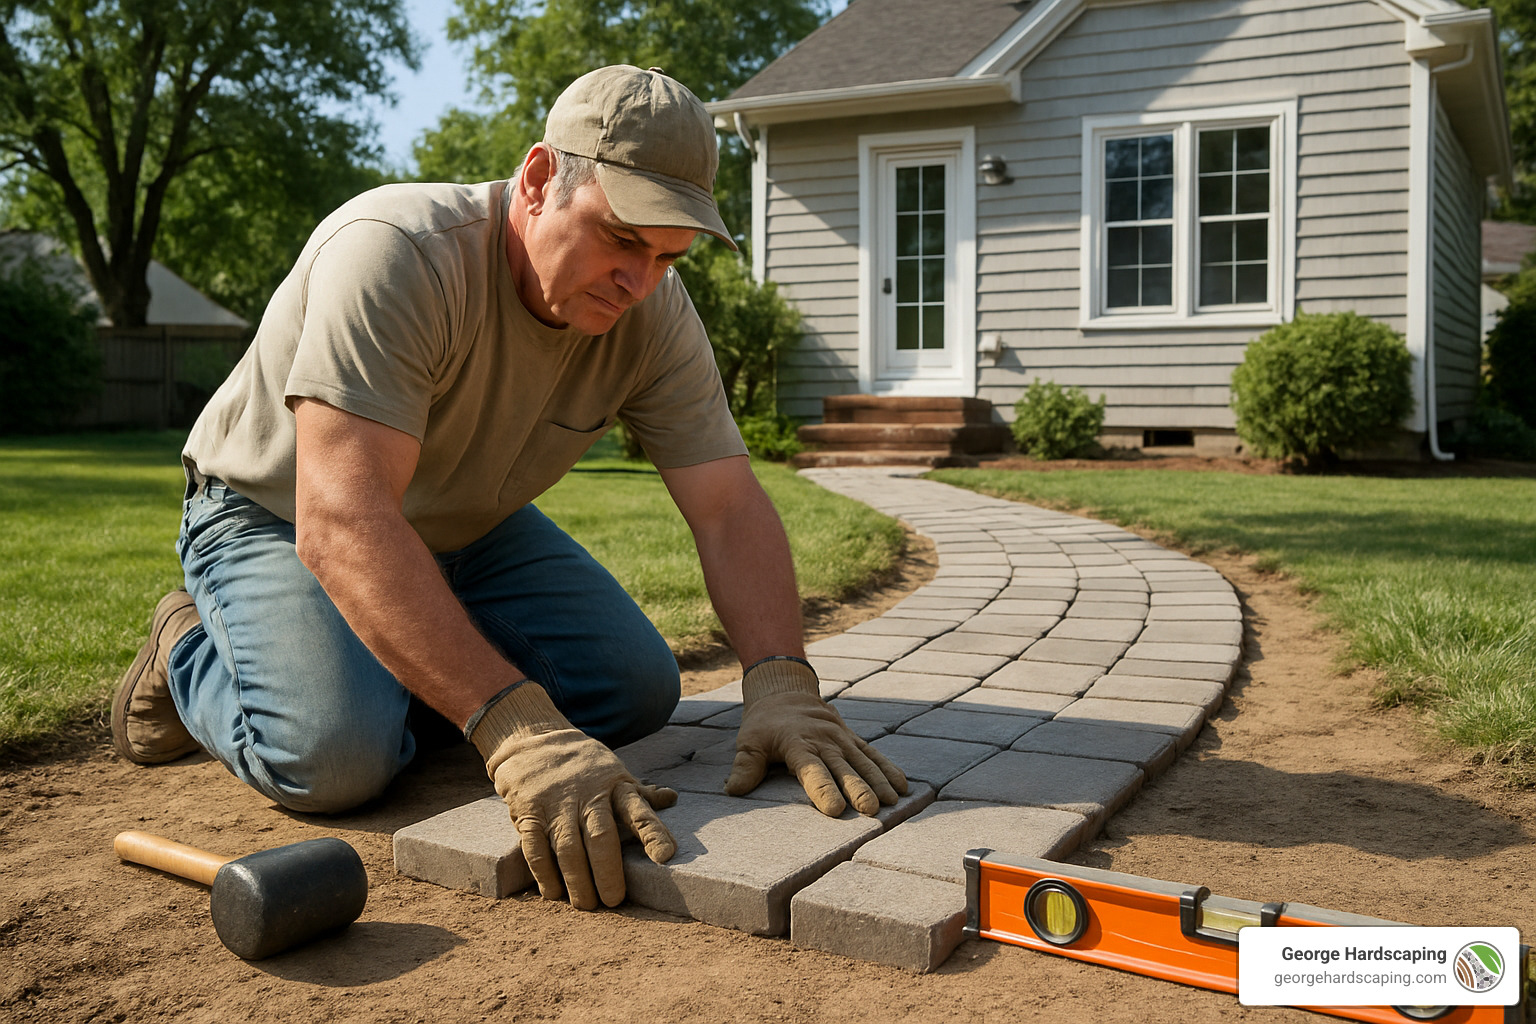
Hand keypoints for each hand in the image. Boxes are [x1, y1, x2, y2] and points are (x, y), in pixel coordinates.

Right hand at [468, 682, 677, 909]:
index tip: (666, 856)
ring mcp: (557, 804)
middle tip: (614, 901)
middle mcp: (588, 794)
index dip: (652, 833)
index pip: (638, 810)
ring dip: (577, 880)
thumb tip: (672, 798)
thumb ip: (640, 792)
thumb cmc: (583, 765)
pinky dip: (544, 873)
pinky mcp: (529, 812)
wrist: (533, 740)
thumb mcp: (615, 771)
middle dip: (608, 872)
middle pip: (601, 836)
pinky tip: (554, 892)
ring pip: (568, 847)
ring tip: (586, 904)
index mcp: (616, 785)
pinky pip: (535, 847)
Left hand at [725, 657, 907, 816]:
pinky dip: (888, 768)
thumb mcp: (749, 742)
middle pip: (842, 768)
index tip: (834, 809)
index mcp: (797, 743)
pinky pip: (872, 753)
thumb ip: (746, 766)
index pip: (811, 770)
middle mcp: (823, 740)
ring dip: (878, 781)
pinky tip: (902, 786)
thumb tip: (733, 790)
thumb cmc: (764, 726)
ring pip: (862, 761)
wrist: (785, 693)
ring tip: (891, 802)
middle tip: (871, 810)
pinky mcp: (851, 738)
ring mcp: (840, 738)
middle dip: (858, 789)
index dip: (822, 789)